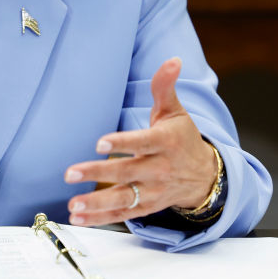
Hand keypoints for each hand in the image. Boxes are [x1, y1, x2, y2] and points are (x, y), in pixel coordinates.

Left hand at [63, 57, 216, 225]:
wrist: (206, 176)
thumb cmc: (183, 139)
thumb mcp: (176, 111)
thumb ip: (165, 87)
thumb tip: (173, 60)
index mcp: (165, 143)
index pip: (142, 143)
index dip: (122, 143)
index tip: (99, 143)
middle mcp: (159, 170)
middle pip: (126, 173)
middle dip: (97, 174)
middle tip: (70, 173)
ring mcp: (153, 191)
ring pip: (124, 199)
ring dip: (96, 204)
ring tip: (72, 204)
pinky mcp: (147, 206)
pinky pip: (123, 214)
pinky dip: (100, 218)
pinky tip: (78, 217)